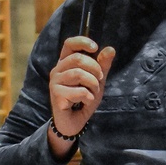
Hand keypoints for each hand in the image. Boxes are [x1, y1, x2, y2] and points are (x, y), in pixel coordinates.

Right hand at [48, 36, 115, 151]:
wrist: (73, 122)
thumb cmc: (83, 99)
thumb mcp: (97, 81)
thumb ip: (102, 66)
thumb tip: (110, 49)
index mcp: (65, 63)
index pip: (69, 44)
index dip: (82, 42)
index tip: (95, 48)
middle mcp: (57, 70)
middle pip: (78, 58)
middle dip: (95, 69)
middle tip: (100, 80)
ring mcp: (55, 82)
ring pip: (79, 74)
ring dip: (93, 85)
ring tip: (93, 93)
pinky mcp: (56, 95)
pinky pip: (79, 91)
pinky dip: (88, 97)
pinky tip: (86, 102)